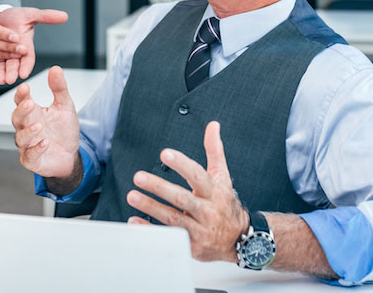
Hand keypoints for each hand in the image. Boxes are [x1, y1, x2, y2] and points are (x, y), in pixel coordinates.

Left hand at [0, 6, 68, 84]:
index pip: (28, 58)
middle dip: (12, 72)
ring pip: (1, 67)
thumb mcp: (30, 14)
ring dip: (0, 73)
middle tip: (10, 79)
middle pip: (14, 65)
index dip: (26, 66)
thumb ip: (46, 17)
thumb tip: (64, 16)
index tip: (24, 73)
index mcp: (25, 46)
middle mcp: (14, 53)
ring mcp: (1, 55)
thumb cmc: (15, 16)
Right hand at [11, 66, 80, 178]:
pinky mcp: (31, 160)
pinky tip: (44, 143)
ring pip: (21, 137)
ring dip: (28, 131)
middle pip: (17, 118)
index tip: (25, 87)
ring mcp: (27, 145)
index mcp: (32, 112)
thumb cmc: (63, 130)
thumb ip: (59, 88)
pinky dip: (36, 149)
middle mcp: (26, 128)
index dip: (21, 94)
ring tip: (39, 125)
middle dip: (22, 110)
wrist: (71, 155)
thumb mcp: (65, 106)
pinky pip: (30, 155)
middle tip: (29, 103)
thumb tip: (55, 68)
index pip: (21, 101)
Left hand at [125, 121, 249, 262]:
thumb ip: (214, 150)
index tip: (165, 154)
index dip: (182, 164)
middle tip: (139, 177)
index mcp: (214, 191)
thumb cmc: (225, 204)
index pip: (198, 175)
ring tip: (132, 196)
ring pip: (173, 219)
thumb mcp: (223, 176)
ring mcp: (200, 230)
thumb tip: (212, 125)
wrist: (240, 239)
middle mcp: (208, 211)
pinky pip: (168, 238)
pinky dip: (150, 230)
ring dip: (151, 207)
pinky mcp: (192, 246)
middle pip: (182, 198)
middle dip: (159, 187)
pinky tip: (135, 221)